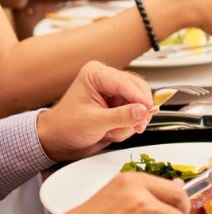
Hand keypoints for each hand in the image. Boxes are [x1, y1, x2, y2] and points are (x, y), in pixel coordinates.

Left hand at [37, 61, 152, 160]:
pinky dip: (130, 125)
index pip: (126, 83)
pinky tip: (115, 130)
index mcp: (96, 74)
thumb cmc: (66, 126)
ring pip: (140, 103)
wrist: (59, 139)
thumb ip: (120, 117)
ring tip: (114, 131)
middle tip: (137, 126)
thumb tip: (143, 111)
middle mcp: (108, 79)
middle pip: (138, 90)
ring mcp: (115, 91)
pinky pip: (137, 112)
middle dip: (137, 112)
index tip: (150, 109)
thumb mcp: (93, 122)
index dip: (140, 97)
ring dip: (131, 122)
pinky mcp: (120, 103)